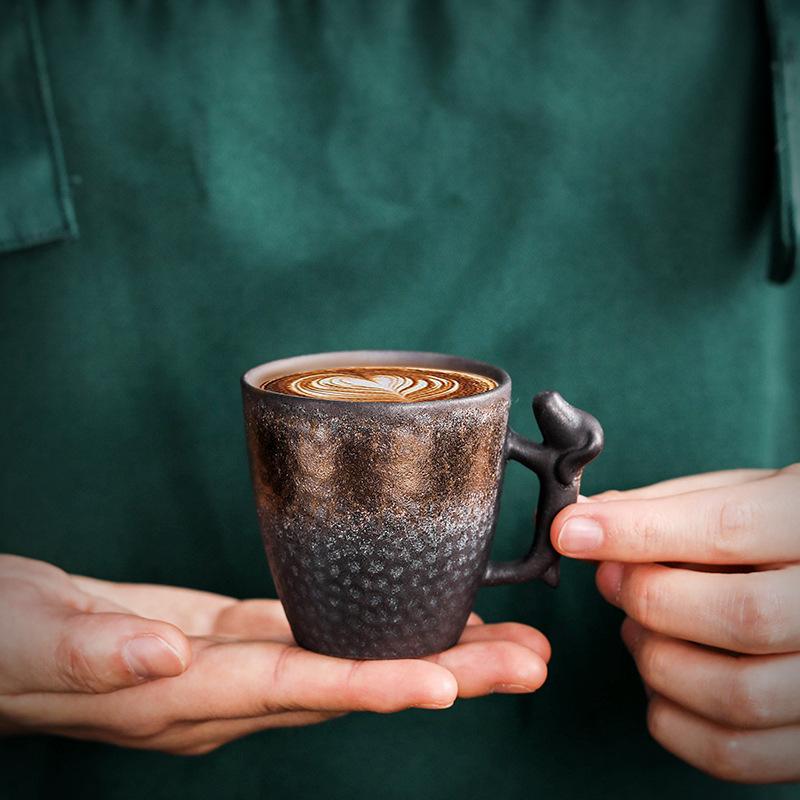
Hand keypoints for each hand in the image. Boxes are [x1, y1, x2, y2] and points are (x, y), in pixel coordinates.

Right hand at [0, 556, 549, 753]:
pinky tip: (415, 618)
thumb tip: (169, 653)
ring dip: (429, 655)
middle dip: (444, 676)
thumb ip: (103, 650)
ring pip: (349, 664)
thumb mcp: (36, 635)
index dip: (376, 685)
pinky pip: (319, 639)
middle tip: (529, 662)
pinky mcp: (232, 638)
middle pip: (353, 685)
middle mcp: (227, 691)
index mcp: (188, 692)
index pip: (300, 689)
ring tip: (507, 643)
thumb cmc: (8, 640)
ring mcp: (235, 668)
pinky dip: (375, 634)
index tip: (451, 684)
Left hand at [552, 466, 799, 783]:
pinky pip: (737, 755)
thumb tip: (581, 521)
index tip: (570, 531)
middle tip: (610, 579)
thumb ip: (665, 505)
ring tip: (638, 628)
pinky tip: (659, 683)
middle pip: (738, 617)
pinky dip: (674, 723)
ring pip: (736, 694)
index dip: (636, 531)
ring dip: (657, 661)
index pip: (728, 528)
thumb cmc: (779, 531)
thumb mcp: (739, 495)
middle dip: (648, 598)